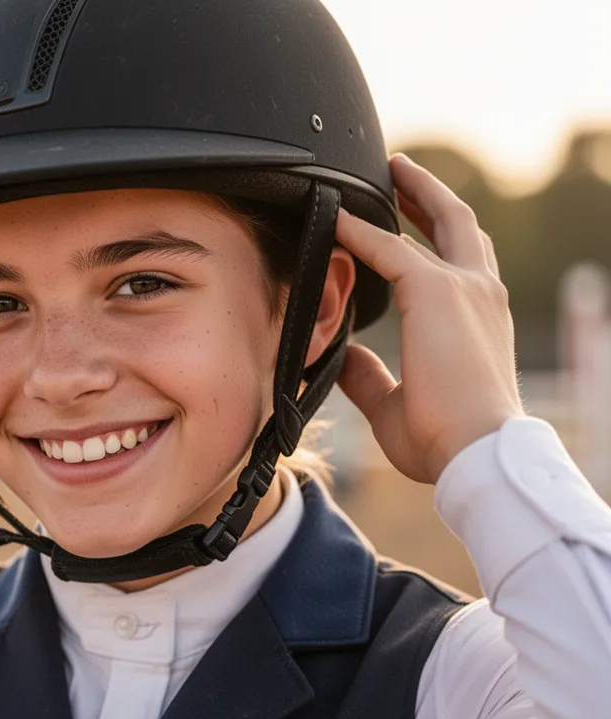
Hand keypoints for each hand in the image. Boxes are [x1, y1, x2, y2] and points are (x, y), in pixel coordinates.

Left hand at [335, 154, 525, 484]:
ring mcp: (464, 288)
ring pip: (440, 220)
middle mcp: (480, 294)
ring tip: (387, 169)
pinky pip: (389, 248)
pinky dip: (360, 230)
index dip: (429, 240)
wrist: (474, 451)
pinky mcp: (437, 290)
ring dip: (411, 192)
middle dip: (430, 195)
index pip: (455, 265)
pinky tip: (336, 215)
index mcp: (477, 321)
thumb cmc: (444, 439)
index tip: (402, 227)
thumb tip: (343, 358)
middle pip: (459, 226)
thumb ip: (369, 376)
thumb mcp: (394, 404)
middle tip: (400, 173)